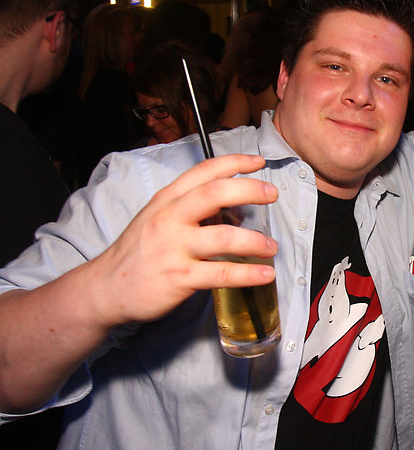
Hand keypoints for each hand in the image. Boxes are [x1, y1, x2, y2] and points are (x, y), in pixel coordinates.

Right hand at [90, 154, 278, 326]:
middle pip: (215, 193)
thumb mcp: (156, 217)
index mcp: (167, 200)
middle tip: (272, 194)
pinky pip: (221, 274)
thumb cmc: (137, 252)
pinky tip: (264, 274)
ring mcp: (174, 247)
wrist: (106, 288)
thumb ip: (188, 207)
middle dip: (249, 190)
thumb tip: (230, 205)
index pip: (204, 171)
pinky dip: (248, 274)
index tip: (258, 162)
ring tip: (271, 246)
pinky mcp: (179, 277)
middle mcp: (170, 218)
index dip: (234, 162)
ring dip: (255, 241)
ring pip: (224, 237)